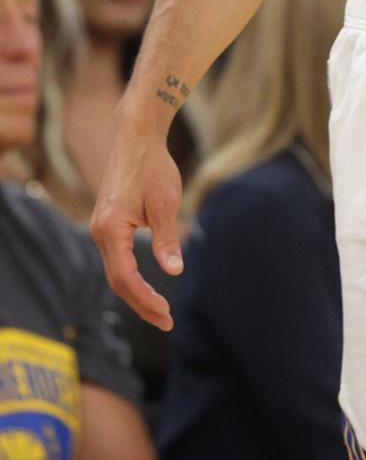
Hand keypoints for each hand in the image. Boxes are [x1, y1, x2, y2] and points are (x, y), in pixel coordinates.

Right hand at [90, 121, 183, 331]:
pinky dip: (131, 277)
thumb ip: (166, 238)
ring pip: (116, 272)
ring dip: (136, 294)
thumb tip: (173, 271)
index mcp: (110, 229)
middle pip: (117, 281)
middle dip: (141, 304)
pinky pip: (117, 259)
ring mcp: (101, 228)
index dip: (145, 299)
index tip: (166, 313)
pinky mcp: (108, 224)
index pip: (125, 277)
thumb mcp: (165, 202)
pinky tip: (147, 287)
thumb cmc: (152, 165)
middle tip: (167, 322)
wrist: (137, 137)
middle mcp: (99, 232)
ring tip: (160, 312)